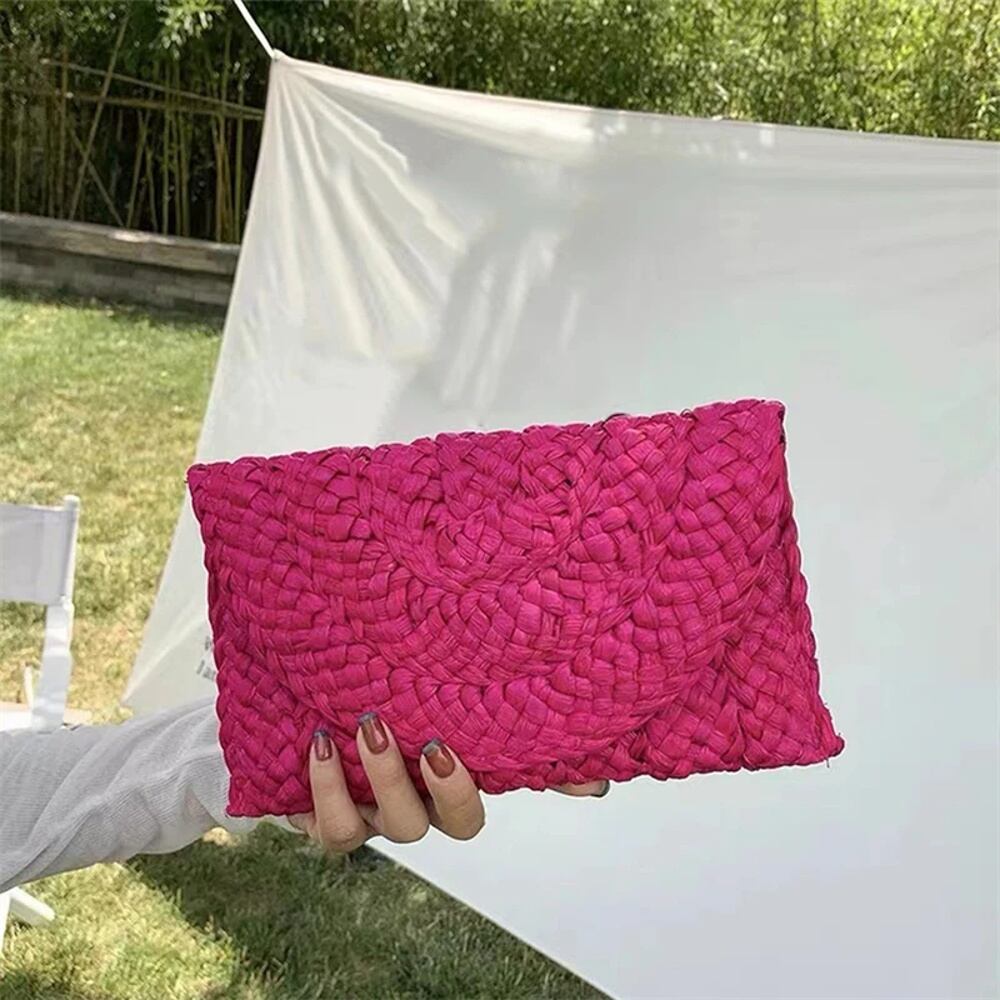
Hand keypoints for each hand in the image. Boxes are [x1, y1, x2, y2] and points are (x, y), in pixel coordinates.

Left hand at [289, 712, 608, 851]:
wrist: (313, 718)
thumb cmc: (399, 713)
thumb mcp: (450, 713)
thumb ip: (514, 732)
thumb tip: (594, 773)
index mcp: (442, 791)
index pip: (470, 814)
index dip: (467, 791)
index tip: (455, 748)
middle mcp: (409, 812)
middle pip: (434, 827)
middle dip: (437, 789)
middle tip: (429, 741)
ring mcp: (367, 820)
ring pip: (382, 829)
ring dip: (381, 779)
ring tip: (370, 724)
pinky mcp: (323, 820)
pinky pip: (329, 829)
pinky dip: (324, 789)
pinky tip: (320, 742)